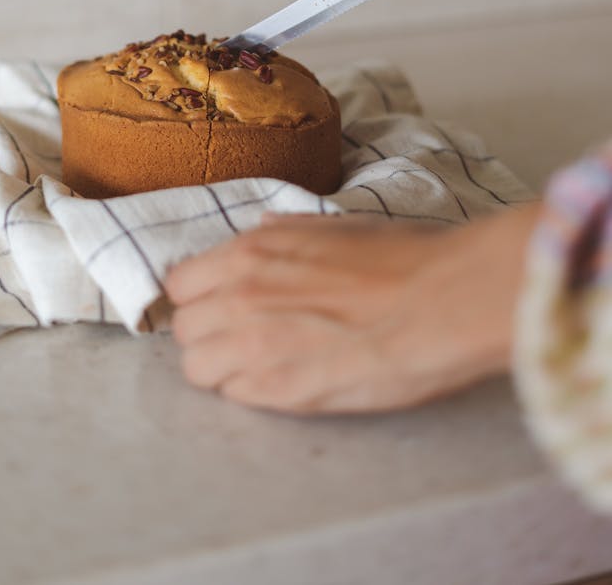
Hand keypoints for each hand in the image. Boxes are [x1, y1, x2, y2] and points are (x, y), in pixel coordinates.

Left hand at [165, 204, 539, 413]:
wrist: (443, 301)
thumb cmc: (401, 257)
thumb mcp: (335, 224)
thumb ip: (286, 231)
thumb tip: (263, 228)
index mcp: (250, 253)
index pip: (179, 284)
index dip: (199, 294)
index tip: (219, 301)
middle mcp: (240, 299)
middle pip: (183, 329)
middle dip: (206, 331)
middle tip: (241, 334)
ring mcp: (257, 350)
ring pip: (197, 369)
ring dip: (220, 367)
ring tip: (259, 363)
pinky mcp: (283, 393)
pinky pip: (235, 397)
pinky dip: (250, 391)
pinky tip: (285, 379)